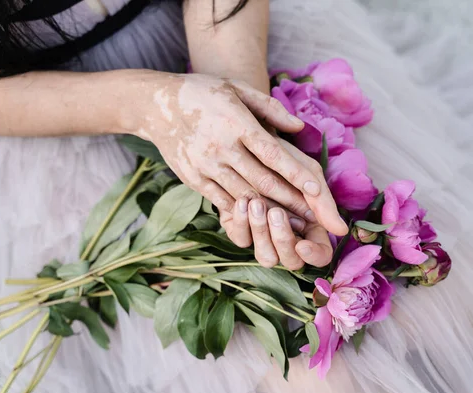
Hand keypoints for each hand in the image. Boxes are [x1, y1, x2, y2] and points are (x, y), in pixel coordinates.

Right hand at [123, 71, 347, 235]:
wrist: (156, 105)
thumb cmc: (204, 93)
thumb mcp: (237, 88)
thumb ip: (270, 107)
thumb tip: (299, 127)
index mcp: (237, 123)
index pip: (272, 153)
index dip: (295, 173)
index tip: (316, 190)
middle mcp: (222, 147)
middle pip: (263, 181)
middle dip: (291, 202)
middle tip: (314, 218)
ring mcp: (206, 166)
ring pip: (244, 196)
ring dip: (271, 213)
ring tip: (294, 226)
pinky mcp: (194, 179)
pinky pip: (222, 202)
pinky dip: (243, 214)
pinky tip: (261, 222)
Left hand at [220, 139, 335, 267]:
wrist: (249, 142)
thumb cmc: (284, 157)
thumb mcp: (308, 174)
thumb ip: (323, 202)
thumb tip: (341, 231)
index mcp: (311, 227)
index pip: (320, 255)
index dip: (314, 255)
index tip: (303, 244)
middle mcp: (287, 236)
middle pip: (291, 261)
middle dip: (283, 239)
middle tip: (276, 213)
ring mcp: (263, 236)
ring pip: (265, 256)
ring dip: (261, 232)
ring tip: (256, 203)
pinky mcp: (240, 228)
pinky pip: (240, 239)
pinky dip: (241, 222)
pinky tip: (241, 201)